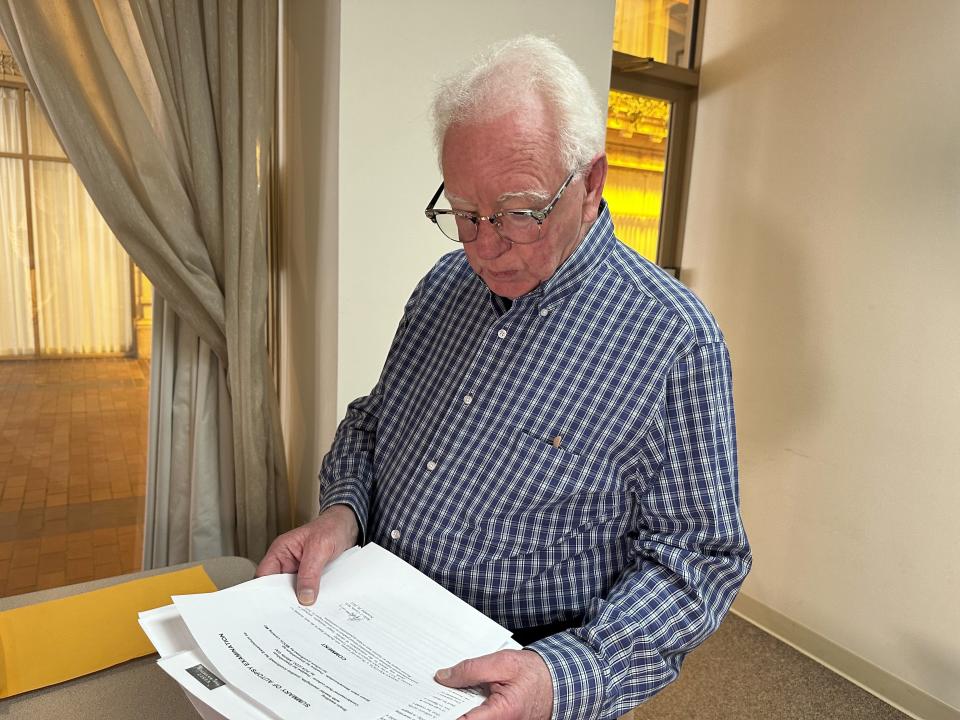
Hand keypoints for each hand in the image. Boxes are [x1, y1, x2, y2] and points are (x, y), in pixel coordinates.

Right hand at [255, 504, 358, 604]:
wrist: (347, 527)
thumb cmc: (331, 528)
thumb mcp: (320, 548)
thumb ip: (310, 572)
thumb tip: (304, 597)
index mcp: (280, 551)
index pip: (264, 576)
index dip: (264, 593)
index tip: (271, 609)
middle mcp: (286, 562)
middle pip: (277, 588)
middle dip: (284, 601)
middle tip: (292, 615)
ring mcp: (298, 571)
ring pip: (292, 592)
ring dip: (299, 601)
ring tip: (306, 613)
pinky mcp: (310, 577)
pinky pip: (306, 591)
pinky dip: (310, 598)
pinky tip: (317, 606)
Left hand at [434, 649, 552, 719]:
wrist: (557, 682)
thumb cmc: (534, 673)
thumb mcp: (502, 662)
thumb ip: (472, 669)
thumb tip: (443, 677)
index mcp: (502, 712)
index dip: (443, 712)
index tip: (426, 703)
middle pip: (465, 719)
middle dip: (446, 707)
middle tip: (428, 692)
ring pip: (470, 718)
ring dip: (455, 706)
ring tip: (440, 689)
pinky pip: (477, 717)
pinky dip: (465, 707)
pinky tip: (455, 694)